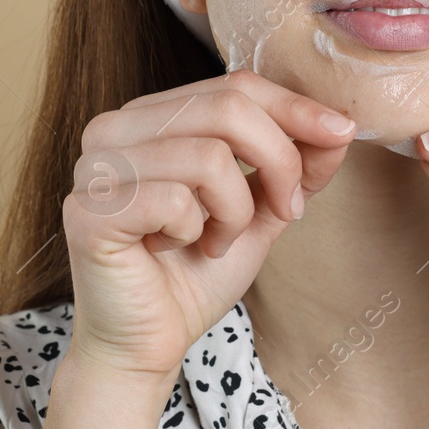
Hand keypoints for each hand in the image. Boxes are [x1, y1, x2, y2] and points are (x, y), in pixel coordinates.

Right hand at [63, 69, 356, 382]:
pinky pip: (175, 200)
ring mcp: (95, 167)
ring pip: (209, 157)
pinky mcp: (88, 211)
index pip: (236, 84)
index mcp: (152, 115)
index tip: (340, 135)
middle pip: (228, 108)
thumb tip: (338, 127)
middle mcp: (115, 128)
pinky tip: (178, 249)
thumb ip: (295, 165)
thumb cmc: (195, 273)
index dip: (295, 108)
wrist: (148, 344)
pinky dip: (196, 231)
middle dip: (279, 163)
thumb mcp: (260, 209)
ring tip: (216, 240)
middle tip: (284, 210)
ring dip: (234, 211)